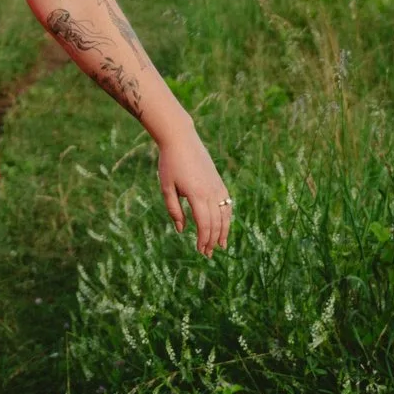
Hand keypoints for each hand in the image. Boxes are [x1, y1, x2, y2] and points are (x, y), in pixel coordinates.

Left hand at [156, 131, 232, 254]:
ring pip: (225, 215)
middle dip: (213, 240)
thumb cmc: (170, 163)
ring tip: (221, 245)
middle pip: (216, 223)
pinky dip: (227, 217)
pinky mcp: (219, 182)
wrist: (181, 139)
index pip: (204, 224)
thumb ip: (174, 210)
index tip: (200, 251)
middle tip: (208, 254)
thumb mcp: (166, 187)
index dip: (204, 240)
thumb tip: (182, 230)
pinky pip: (227, 204)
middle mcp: (211, 192)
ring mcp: (217, 187)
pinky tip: (224, 226)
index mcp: (197, 195)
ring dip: (223, 232)